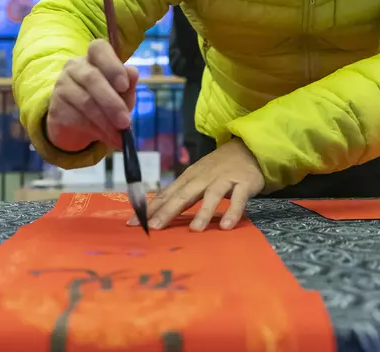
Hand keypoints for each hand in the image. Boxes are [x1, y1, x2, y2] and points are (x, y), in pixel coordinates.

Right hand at [46, 40, 138, 150]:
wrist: (75, 123)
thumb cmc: (104, 101)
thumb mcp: (121, 94)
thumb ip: (128, 85)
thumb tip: (133, 72)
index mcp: (94, 57)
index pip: (99, 48)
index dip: (112, 65)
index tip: (124, 86)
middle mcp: (75, 67)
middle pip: (92, 79)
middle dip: (112, 103)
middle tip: (126, 122)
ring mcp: (62, 85)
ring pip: (85, 102)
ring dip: (106, 122)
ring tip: (119, 137)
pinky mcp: (55, 107)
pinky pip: (76, 118)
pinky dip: (95, 131)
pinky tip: (106, 138)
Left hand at [134, 139, 264, 231]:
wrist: (247, 148)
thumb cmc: (217, 168)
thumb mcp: (196, 177)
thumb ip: (181, 194)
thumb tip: (157, 213)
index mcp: (188, 178)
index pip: (166, 194)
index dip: (150, 209)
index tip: (132, 223)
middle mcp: (203, 178)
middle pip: (183, 195)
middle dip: (167, 211)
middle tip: (154, 228)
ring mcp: (223, 180)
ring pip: (211, 196)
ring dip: (203, 212)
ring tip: (195, 230)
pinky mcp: (243, 184)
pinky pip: (238, 199)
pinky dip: (232, 212)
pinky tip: (226, 226)